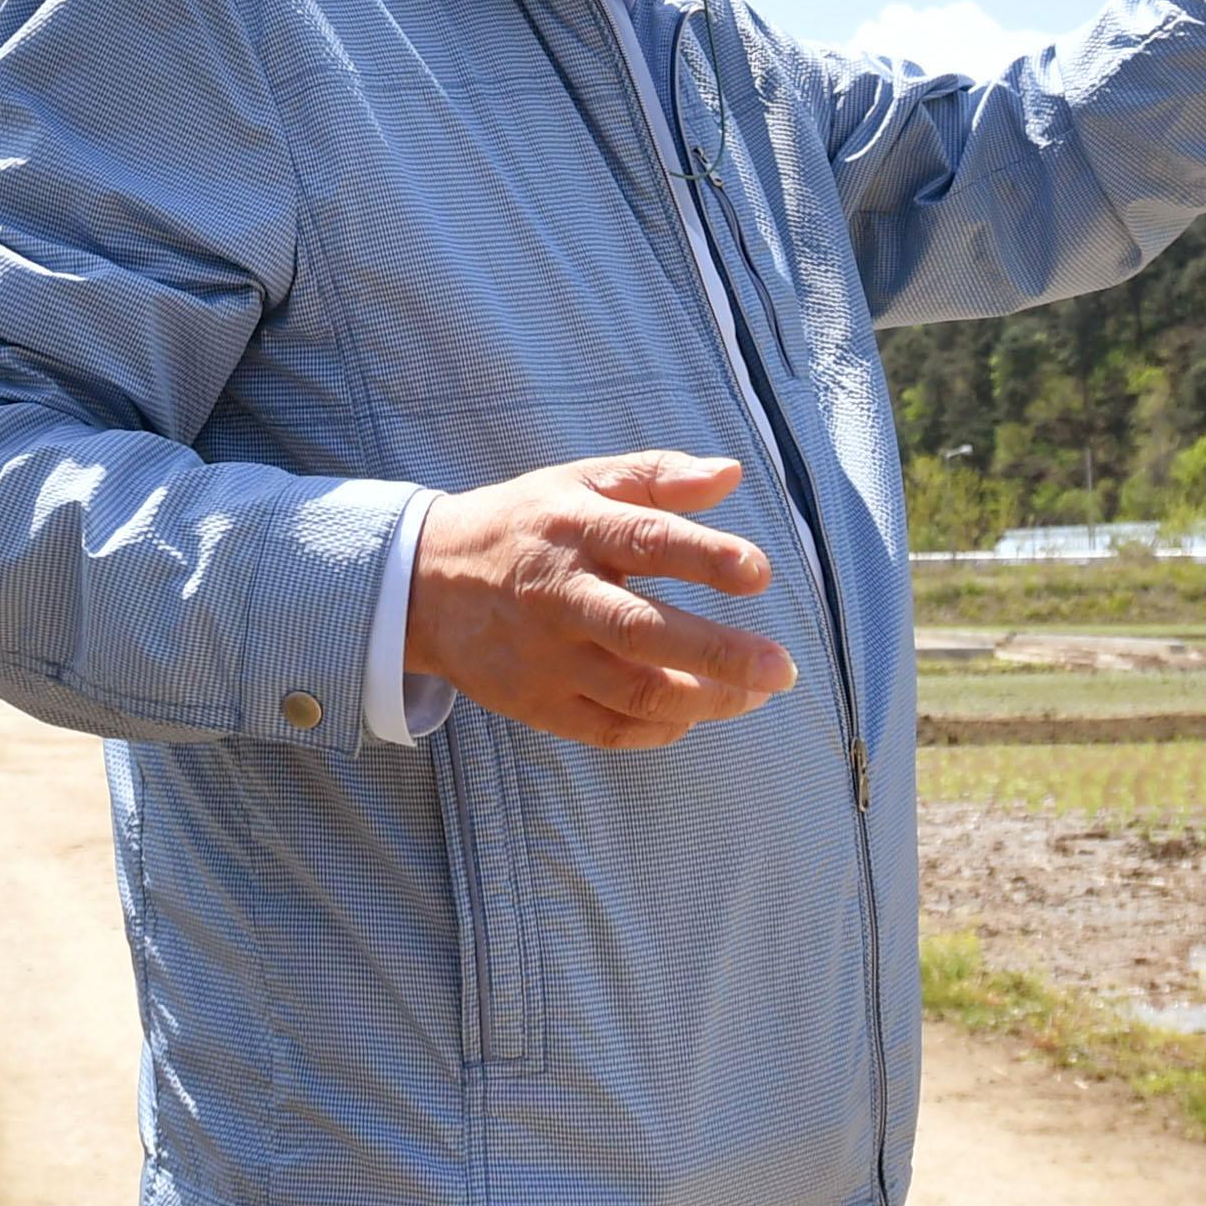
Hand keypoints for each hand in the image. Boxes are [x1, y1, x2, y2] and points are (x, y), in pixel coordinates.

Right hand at [405, 452, 793, 749]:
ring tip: (754, 694)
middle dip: (720, 655)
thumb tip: (730, 475)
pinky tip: (696, 713)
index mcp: (575, 530)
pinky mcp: (536, 704)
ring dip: (705, 700)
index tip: (758, 573)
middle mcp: (560, 596)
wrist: (424, 584)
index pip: (647, 541)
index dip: (706, 556)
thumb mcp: (581, 482)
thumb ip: (657, 476)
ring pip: (634, 693)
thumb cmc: (525, 525)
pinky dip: (661, 729)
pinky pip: (609, 730)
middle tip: (781, 669)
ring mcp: (545, 658)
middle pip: (644, 634)